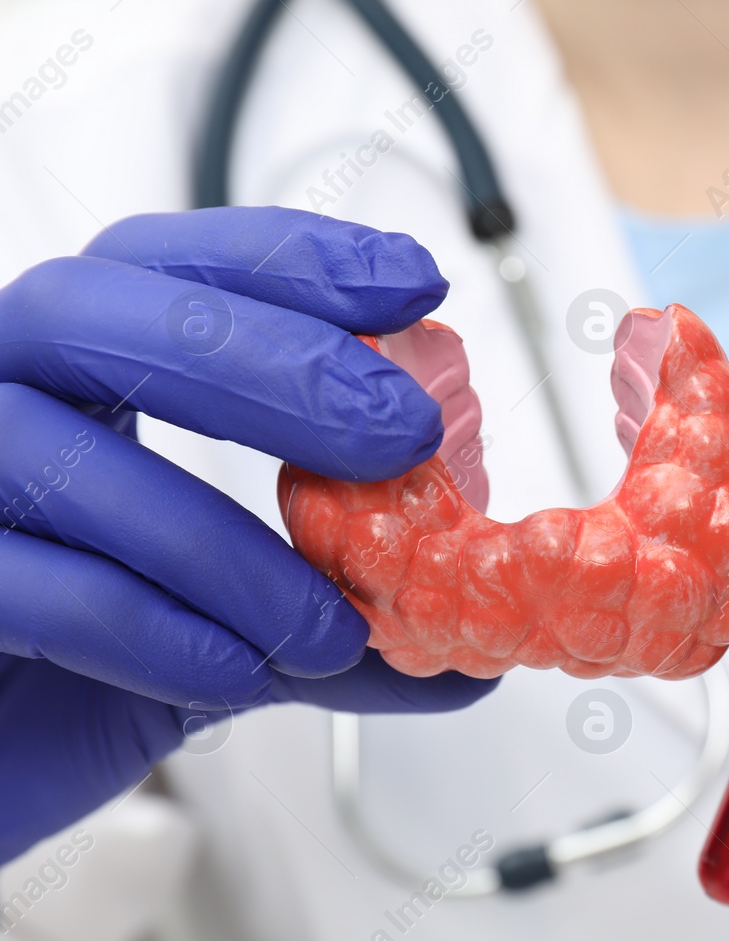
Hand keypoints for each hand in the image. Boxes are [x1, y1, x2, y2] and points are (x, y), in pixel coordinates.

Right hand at [0, 207, 498, 862]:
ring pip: (64, 457)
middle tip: (400, 431)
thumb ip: (336, 620)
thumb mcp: (226, 632)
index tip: (413, 283)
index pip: (165, 267)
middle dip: (270, 360)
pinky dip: (156, 630)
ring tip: (328, 631)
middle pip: (96, 310)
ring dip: (229, 548)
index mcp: (66, 380)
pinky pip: (27, 583)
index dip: (289, 260)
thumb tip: (472, 643)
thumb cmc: (68, 680)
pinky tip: (238, 671)